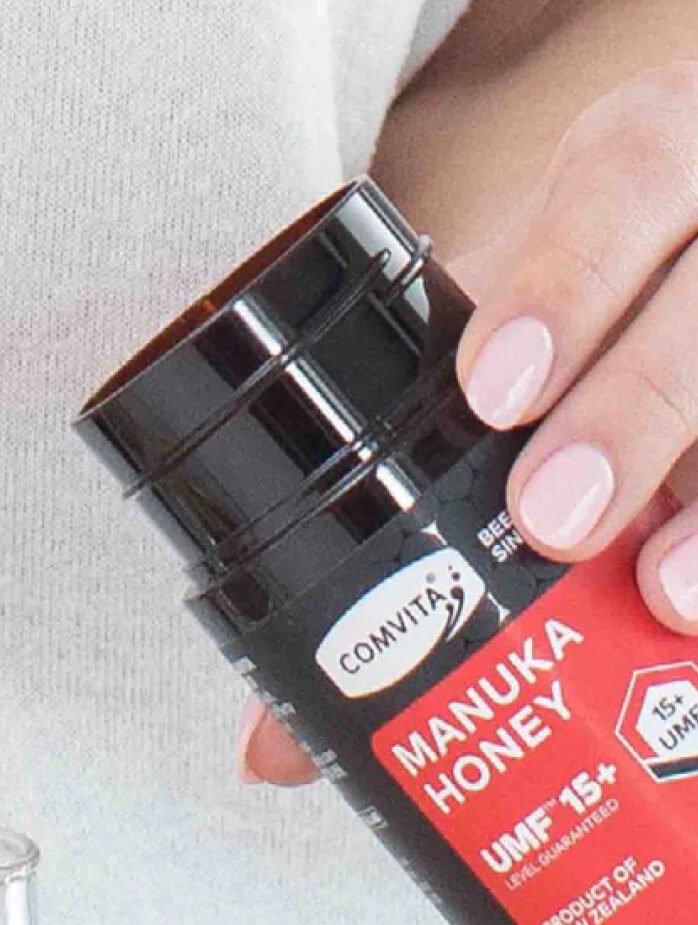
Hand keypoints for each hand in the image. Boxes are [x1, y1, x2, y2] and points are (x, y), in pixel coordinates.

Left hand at [237, 63, 697, 785]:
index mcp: (640, 175)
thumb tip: (272, 746)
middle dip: (634, 404)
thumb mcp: (501, 364)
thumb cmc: (589, 332)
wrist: (697, 259)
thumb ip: (389, 498)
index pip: (619, 182)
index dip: (561, 284)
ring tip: (668, 598)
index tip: (490, 394)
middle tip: (556, 522)